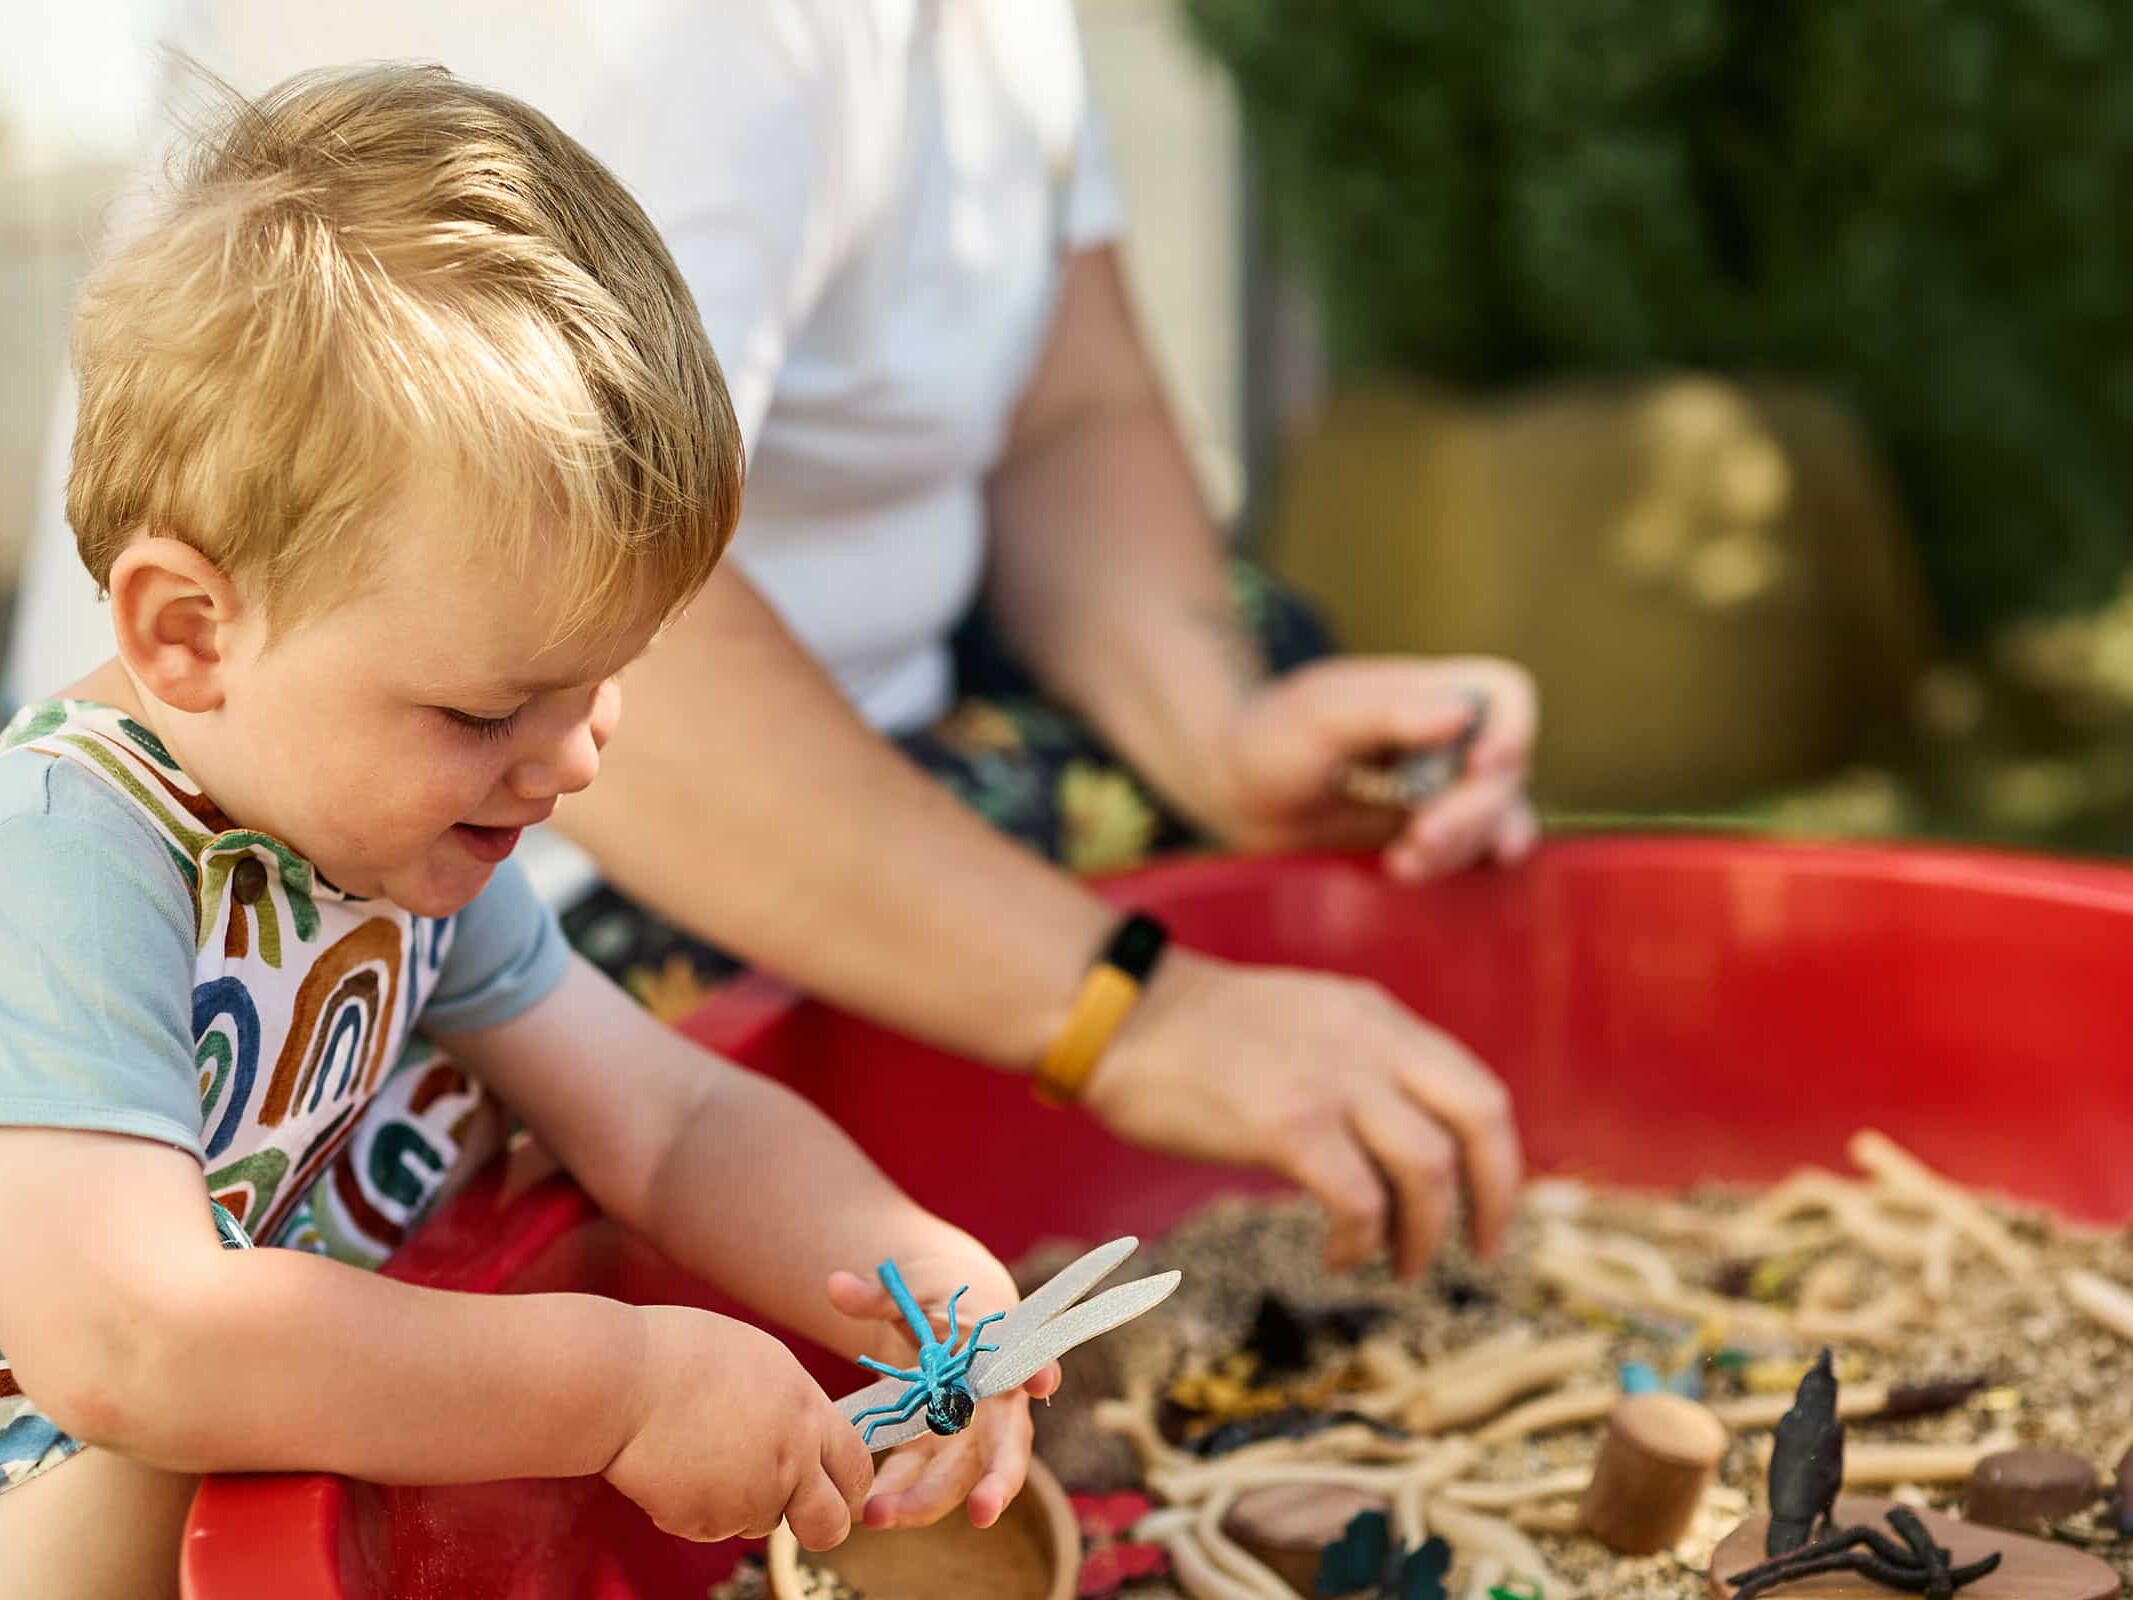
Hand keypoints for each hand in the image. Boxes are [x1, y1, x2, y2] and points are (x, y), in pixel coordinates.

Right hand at [604, 1306, 871, 1549]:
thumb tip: (806, 1432)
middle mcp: (789, 1461)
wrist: (621, 1379)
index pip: (857, 1467)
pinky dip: (694, 1508)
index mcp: (806, 1412)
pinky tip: (672, 1466)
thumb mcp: (761, 1361)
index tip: (836, 1488)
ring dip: (739, 1504)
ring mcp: (749, 1496)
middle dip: (818, 1526)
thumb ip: (793, 1404)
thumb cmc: (681, 1353)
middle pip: (828, 1525)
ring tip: (700, 1452)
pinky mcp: (705, 1522)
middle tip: (797, 1515)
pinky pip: (710, 1526)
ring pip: (759, 1521)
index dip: (849, 1485)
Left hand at [826, 1242, 1061, 1531]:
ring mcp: (965, 1437)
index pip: (1027, 1362)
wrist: (945, 1329)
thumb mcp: (915, 1292)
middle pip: (1005, 1450)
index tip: (1040, 1382)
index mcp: (1000, 1356)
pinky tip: (865, 1509)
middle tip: (983, 1513)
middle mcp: (994, 1407)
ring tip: (878, 1515)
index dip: (1038, 1371)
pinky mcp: (934, 1453)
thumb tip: (836, 1285)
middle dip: (997, 1483)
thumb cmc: (941, 1305)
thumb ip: (878, 1296)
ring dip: (924, 1502)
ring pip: (958, 1479)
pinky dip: (895, 1495)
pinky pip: (918, 1480)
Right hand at [1084, 950, 1522, 1275]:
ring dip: (1424, 1235)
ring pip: (1427, 1170)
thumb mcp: (1307, 1020)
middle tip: (1481, 1251)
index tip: (1488, 1206)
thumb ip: (1361, 1060)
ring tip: (1399, 1268)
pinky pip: (1359, 1201)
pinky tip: (1335, 1256)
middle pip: (1479, 1120)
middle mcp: (1371, 1041)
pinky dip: (1360, 1242)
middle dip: (1496, 1197)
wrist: (1121, 1015)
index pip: (1477, 1087)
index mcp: (1379, 1018)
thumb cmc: (1199, 1033)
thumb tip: (1399, 1139)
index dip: (1500, 1158)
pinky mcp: (1287, 1124)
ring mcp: (1331, 1081)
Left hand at [1200, 655, 1539, 880]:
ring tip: (1401, 861)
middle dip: (1473, 811)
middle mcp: (1447, 737)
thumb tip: (1461, 713)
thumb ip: (1387, 712)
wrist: (1238, 793)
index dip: (1513, 729)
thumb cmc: (1271, 737)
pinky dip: (1459, 862)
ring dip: (1460, 844)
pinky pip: (1471, 847)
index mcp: (1430, 690)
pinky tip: (1424, 868)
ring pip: (1494, 816)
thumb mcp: (1319, 716)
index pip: (1506, 693)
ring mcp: (1441, 786)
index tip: (1479, 766)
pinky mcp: (1427, 830)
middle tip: (1421, 836)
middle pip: (1506, 771)